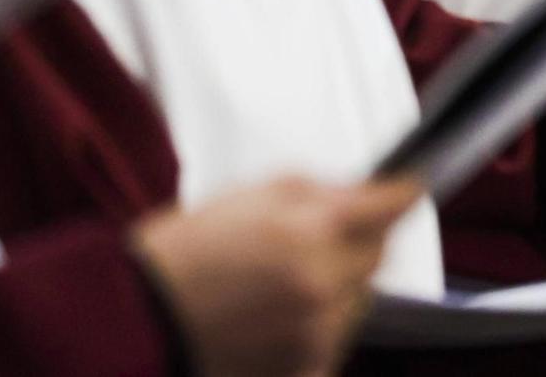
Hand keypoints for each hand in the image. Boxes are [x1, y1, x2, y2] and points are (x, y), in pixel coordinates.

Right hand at [132, 175, 421, 376]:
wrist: (137, 318)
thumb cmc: (184, 251)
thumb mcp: (251, 194)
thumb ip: (319, 191)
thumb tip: (365, 193)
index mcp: (310, 230)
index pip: (389, 207)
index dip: (401, 193)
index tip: (409, 187)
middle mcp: (322, 284)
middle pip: (378, 255)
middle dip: (359, 242)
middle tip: (320, 238)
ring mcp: (315, 333)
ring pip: (361, 300)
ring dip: (339, 286)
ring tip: (283, 282)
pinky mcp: (305, 370)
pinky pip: (336, 340)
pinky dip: (320, 326)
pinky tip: (279, 316)